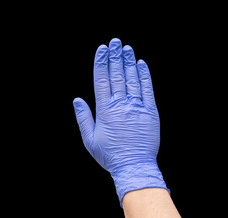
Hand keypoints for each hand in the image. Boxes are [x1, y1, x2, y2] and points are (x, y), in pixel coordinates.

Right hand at [73, 38, 168, 205]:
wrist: (134, 166)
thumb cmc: (110, 155)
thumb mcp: (89, 140)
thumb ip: (83, 118)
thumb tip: (77, 99)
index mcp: (105, 110)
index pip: (102, 81)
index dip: (102, 63)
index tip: (102, 49)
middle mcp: (121, 105)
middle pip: (117, 75)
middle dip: (115, 57)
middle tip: (115, 42)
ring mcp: (137, 107)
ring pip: (132, 79)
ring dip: (129, 62)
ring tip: (126, 48)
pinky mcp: (150, 112)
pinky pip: (147, 90)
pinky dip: (144, 76)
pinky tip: (141, 64)